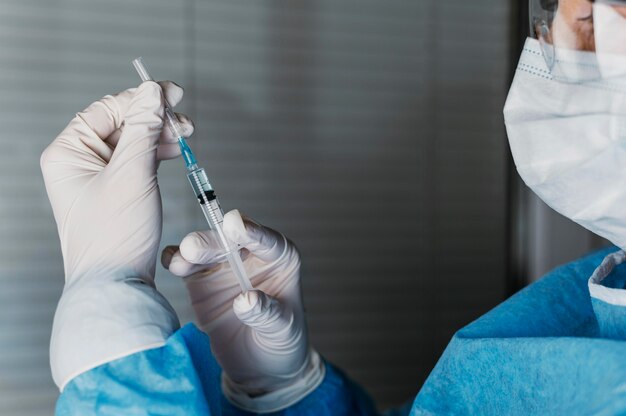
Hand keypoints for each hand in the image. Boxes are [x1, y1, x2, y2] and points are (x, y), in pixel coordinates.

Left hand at [41, 81, 192, 283]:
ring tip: (184, 137)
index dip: (142, 98)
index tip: (173, 94)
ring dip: (159, 135)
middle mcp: (77, 162)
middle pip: (120, 123)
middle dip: (154, 119)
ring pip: (131, 142)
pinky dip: (156, 154)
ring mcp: (96, 178)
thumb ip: (143, 128)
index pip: (107, 109)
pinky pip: (135, 161)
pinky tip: (173, 152)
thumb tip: (153, 92)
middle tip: (184, 121)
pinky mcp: (114, 192)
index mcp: (67, 153)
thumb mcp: (132, 174)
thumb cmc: (114, 235)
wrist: (116, 283)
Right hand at [162, 210, 324, 412]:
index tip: (234, 225)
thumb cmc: (281, 340)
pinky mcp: (201, 279)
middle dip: (211, 242)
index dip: (251, 232)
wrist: (260, 364)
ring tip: (179, 263)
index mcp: (280, 259)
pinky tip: (170, 263)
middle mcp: (251, 255)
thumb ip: (266, 313)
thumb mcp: (282, 329)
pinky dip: (175, 260)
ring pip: (205, 250)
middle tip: (193, 248)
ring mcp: (224, 265)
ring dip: (190, 252)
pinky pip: (186, 264)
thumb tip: (246, 301)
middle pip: (229, 241)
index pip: (267, 241)